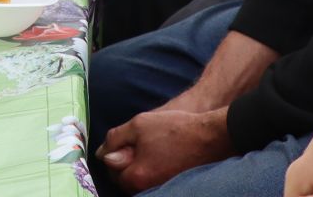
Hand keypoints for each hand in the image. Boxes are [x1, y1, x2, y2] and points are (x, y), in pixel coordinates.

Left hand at [98, 108, 232, 193]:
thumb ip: (116, 140)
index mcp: (137, 176)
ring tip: (149, 147)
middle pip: (126, 180)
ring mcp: (162, 188)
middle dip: (126, 163)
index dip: (115, 154)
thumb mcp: (138, 125)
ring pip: (140, 181)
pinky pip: (154, 180)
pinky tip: (159, 154)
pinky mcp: (173, 186)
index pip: (113, 172)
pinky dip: (151, 170)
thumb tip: (103, 154)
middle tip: (136, 143)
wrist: (210, 137)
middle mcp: (148, 188)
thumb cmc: (174, 128)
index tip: (124, 142)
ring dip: (138, 167)